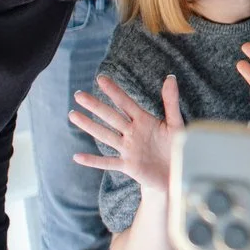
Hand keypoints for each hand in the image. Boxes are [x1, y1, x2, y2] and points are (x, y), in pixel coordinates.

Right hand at [69, 74, 181, 193]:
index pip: (126, 103)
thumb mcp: (175, 123)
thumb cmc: (177, 146)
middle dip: (95, 105)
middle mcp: (132, 133)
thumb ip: (171, 102)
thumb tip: (170, 77)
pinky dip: (93, 161)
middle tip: (79, 95)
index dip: (114, 91)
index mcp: (143, 121)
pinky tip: (77, 156)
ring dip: (89, 126)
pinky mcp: (128, 166)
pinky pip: (107, 163)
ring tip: (73, 115)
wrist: (176, 173)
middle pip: (111, 117)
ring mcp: (128, 149)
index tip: (101, 78)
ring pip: (105, 136)